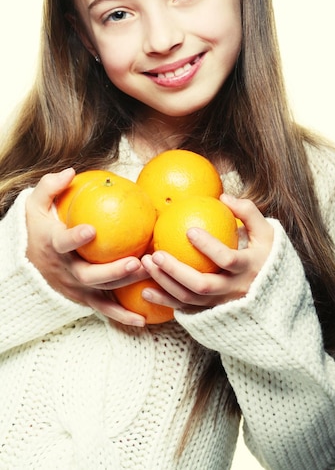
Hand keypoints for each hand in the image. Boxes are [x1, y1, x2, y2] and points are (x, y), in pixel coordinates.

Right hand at [25, 168, 148, 325]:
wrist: (28, 262)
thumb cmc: (38, 228)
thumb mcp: (35, 205)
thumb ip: (49, 187)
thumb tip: (70, 172)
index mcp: (53, 245)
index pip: (62, 243)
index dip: (75, 238)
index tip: (90, 230)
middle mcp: (65, 270)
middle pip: (89, 275)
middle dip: (112, 271)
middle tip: (134, 262)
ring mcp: (75, 287)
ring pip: (101, 291)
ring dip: (124, 285)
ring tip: (147, 274)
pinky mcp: (84, 297)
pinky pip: (104, 309)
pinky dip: (121, 317)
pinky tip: (143, 321)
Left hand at [140, 194, 273, 312]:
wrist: (278, 299)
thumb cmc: (269, 257)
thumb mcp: (268, 234)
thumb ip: (249, 213)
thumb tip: (224, 197)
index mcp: (250, 268)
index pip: (228, 259)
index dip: (209, 247)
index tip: (189, 230)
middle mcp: (235, 290)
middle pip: (203, 285)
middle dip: (176, 270)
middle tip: (156, 253)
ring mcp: (223, 304)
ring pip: (190, 298)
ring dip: (165, 284)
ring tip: (146, 264)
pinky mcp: (212, 314)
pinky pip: (186, 309)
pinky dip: (165, 301)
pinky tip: (145, 290)